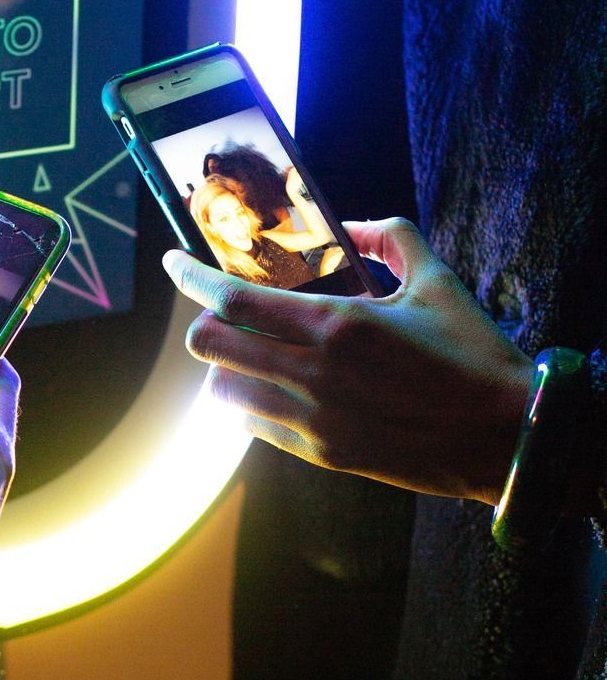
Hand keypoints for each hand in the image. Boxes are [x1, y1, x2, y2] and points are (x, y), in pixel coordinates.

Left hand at [163, 217, 532, 502]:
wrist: (506, 439)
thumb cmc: (473, 356)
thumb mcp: (435, 280)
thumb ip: (388, 237)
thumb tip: (351, 223)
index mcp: (337, 325)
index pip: (232, 299)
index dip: (191, 278)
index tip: (173, 262)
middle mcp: (313, 375)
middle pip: (209, 346)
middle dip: (205, 321)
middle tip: (227, 311)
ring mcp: (313, 421)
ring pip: (221, 390)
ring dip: (226, 365)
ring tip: (255, 351)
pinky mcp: (321, 455)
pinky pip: (252, 425)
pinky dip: (250, 399)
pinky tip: (277, 385)